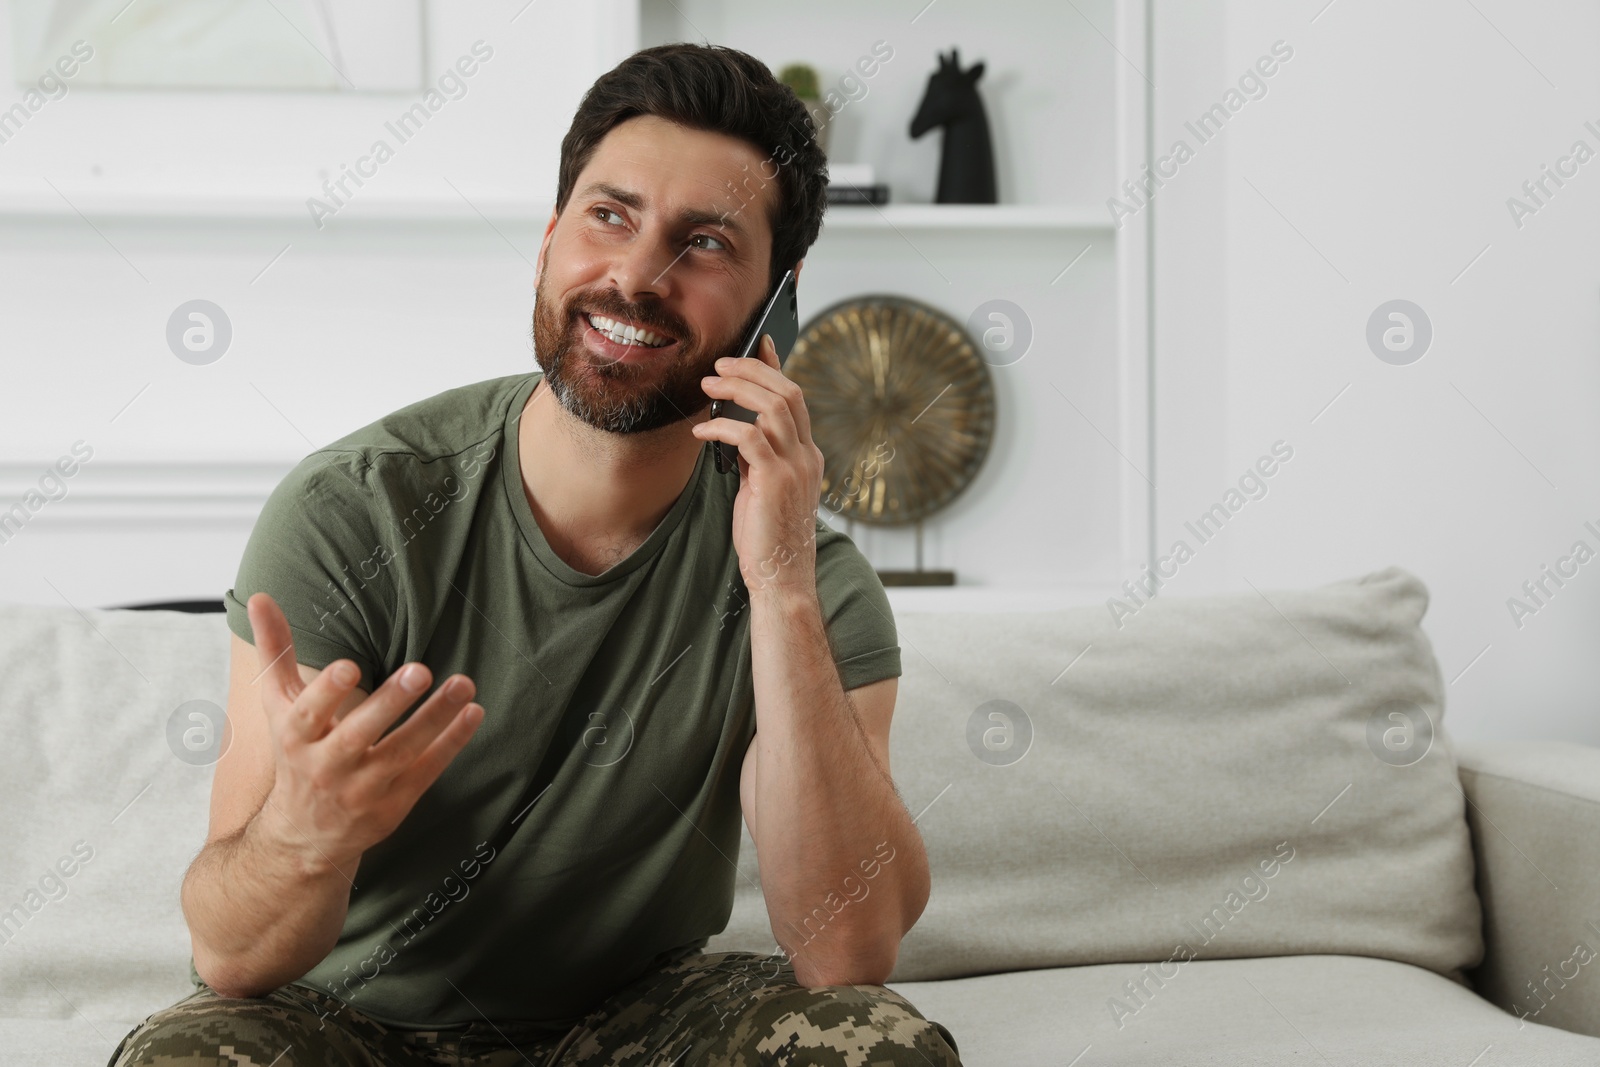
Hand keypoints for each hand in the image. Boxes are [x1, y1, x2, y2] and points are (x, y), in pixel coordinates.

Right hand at [246, 592, 483, 873]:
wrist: (301, 837)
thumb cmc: (294, 756)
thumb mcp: (278, 707)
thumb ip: (274, 651)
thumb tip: (260, 596)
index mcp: (296, 737)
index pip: (310, 713)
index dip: (329, 692)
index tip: (350, 667)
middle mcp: (327, 766)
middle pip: (360, 733)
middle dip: (390, 703)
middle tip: (420, 670)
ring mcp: (362, 790)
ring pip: (402, 752)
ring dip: (435, 718)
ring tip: (464, 684)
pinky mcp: (392, 806)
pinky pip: (426, 771)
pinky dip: (451, 744)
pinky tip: (473, 713)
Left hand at [693, 334, 824, 595]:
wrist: (781, 577)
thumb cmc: (768, 537)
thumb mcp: (762, 488)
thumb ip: (756, 458)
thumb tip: (733, 429)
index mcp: (807, 455)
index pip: (795, 398)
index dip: (775, 367)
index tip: (757, 344)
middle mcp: (807, 455)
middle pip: (787, 393)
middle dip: (751, 370)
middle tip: (718, 366)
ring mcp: (795, 467)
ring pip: (772, 407)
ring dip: (737, 389)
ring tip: (708, 386)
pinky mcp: (775, 481)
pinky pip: (749, 437)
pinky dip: (723, 426)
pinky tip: (702, 430)